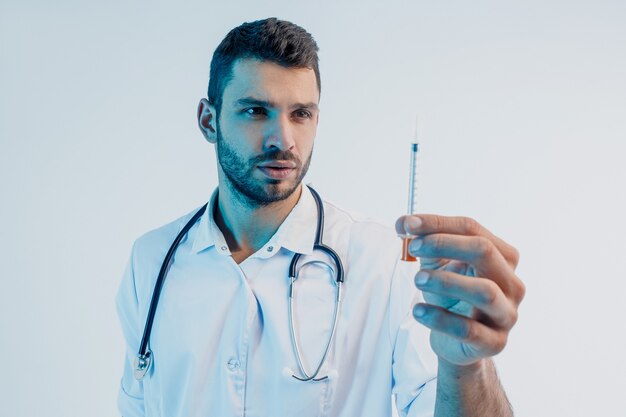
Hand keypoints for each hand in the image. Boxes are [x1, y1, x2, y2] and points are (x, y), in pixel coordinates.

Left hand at [395, 215, 524, 366]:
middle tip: (412, 248)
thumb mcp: (438, 266)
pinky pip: (469, 329)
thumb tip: (403, 223)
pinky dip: (440, 318)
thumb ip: (423, 243)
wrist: (454, 342)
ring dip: (445, 281)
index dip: (437, 223)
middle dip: (444, 244)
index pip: (472, 228)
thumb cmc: (450, 297)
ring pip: (483, 291)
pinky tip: (418, 311)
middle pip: (484, 251)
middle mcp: (512, 283)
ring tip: (417, 279)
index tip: (407, 224)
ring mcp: (507, 314)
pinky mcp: (495, 342)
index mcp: (502, 257)